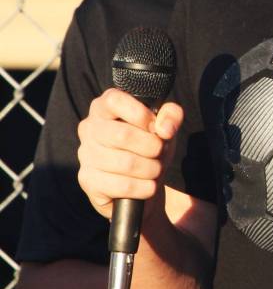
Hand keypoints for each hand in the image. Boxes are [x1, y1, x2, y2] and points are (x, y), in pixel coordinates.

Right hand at [77, 89, 182, 222]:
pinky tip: (149, 186)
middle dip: (152, 146)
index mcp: (104, 106)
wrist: (140, 184)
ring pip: (125, 162)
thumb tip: (164, 129)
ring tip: (156, 169)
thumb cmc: (150, 145)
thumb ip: (171, 115)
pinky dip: (143, 187)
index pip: (114, 101)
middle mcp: (89, 127)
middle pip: (123, 135)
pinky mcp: (87, 180)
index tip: (155, 126)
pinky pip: (121, 185)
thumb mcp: (165, 126)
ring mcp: (85, 155)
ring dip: (150, 168)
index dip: (141, 114)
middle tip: (160, 151)